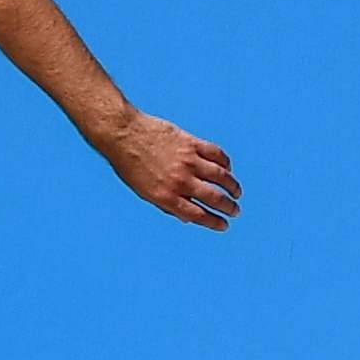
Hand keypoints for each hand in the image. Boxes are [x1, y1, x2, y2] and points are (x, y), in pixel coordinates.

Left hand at [100, 112, 238, 229]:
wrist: (122, 134)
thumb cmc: (129, 164)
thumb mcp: (144, 192)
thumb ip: (167, 204)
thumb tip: (187, 218)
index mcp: (166, 196)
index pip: (198, 214)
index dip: (214, 222)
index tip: (224, 225)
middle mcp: (180, 180)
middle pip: (214, 198)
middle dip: (229, 207)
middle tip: (235, 211)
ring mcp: (188, 161)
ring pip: (221, 177)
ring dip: (232, 186)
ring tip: (236, 192)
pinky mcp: (191, 143)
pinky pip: (216, 155)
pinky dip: (225, 163)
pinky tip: (227, 168)